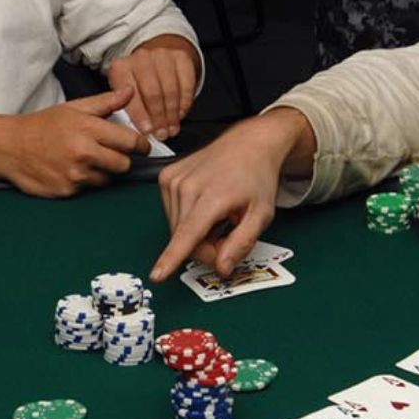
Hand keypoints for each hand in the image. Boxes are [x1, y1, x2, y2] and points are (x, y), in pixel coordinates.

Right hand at [0, 88, 147, 197]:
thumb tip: (131, 91)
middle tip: (109, 153)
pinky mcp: (67, 190)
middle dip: (121, 160)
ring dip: (101, 172)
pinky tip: (70, 169)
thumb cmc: (43, 125)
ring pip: (107, 179)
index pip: (131, 142)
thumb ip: (105, 102)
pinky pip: (88, 189)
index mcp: (89, 129)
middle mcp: (84, 153)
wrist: (9, 147)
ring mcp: (75, 174)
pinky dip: (83, 181)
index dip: (141, 145)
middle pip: (124, 165)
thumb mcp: (74, 108)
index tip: (142, 146)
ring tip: (84, 160)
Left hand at [107, 35, 198, 141]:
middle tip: (162, 134)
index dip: (139, 114)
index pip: (130, 93)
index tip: (147, 131)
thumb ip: (127, 109)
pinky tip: (181, 115)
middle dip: (158, 117)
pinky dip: (185, 103)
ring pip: (170, 89)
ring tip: (171, 129)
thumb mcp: (122, 94)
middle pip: (152, 91)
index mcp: (121, 68)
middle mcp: (141, 58)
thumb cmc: (135, 83)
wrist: (153, 61)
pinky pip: (186, 84)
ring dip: (172, 114)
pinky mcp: (181, 57)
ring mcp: (162, 55)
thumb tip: (139, 132)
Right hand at [151, 109, 310, 280]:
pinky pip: (172, 213)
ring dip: (196, 232)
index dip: (172, 258)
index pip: (188, 235)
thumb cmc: (256, 177)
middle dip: (206, 246)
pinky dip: (188, 217)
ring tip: (217, 214)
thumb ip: (241, 243)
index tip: (157, 274)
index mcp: (213, 196)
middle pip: (185, 240)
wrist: (248, 144)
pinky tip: (204, 204)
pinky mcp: (165, 177)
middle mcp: (187, 186)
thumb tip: (221, 268)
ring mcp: (173, 180)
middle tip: (228, 232)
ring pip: (177, 229)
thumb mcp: (261, 214)